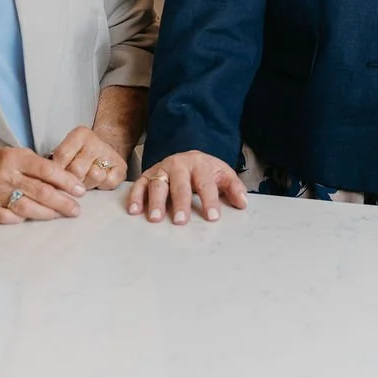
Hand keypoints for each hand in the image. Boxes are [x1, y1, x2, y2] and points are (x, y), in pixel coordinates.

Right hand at [0, 146, 85, 223]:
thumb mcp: (14, 154)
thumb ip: (35, 165)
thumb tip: (64, 179)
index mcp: (14, 158)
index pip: (47, 170)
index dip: (66, 181)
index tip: (80, 190)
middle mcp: (6, 176)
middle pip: (41, 192)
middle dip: (63, 202)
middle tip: (77, 209)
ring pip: (29, 208)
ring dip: (49, 213)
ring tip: (62, 214)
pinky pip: (12, 218)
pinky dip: (26, 218)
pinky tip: (37, 218)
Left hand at [50, 126, 127, 190]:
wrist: (104, 152)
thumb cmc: (79, 156)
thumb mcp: (66, 153)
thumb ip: (56, 164)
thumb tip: (48, 183)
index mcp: (80, 134)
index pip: (61, 156)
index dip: (56, 172)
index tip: (54, 177)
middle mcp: (96, 140)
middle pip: (77, 170)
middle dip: (72, 181)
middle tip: (72, 180)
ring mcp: (110, 153)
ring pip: (94, 176)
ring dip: (87, 184)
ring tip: (85, 179)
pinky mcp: (121, 167)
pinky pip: (109, 183)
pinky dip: (103, 186)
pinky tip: (99, 180)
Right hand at [126, 151, 247, 224]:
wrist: (188, 156)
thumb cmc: (206, 171)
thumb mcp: (222, 174)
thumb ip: (233, 187)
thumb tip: (243, 203)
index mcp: (200, 165)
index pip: (205, 183)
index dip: (209, 200)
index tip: (212, 217)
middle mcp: (179, 165)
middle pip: (180, 184)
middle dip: (180, 202)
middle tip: (181, 221)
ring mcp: (162, 169)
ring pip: (157, 184)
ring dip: (155, 201)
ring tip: (155, 218)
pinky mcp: (148, 175)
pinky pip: (139, 185)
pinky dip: (135, 196)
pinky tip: (134, 210)